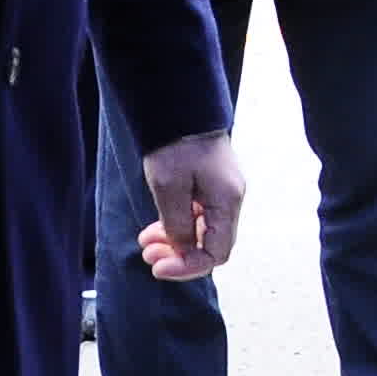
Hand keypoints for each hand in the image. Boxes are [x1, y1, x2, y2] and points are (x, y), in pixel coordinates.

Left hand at [137, 130, 244, 280]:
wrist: (181, 107)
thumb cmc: (176, 144)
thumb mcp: (169, 188)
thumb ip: (177, 224)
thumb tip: (182, 250)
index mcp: (227, 202)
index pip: (215, 253)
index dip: (187, 267)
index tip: (157, 268)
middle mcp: (230, 200)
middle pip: (211, 245)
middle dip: (179, 257)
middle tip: (147, 256)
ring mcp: (222, 193)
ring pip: (203, 232)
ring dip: (175, 243)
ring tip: (146, 243)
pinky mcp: (211, 185)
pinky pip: (198, 217)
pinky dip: (177, 226)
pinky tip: (155, 227)